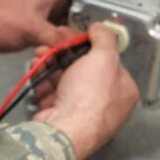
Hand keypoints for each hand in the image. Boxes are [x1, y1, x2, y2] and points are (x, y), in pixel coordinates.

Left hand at [0, 0, 90, 53]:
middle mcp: (47, 3)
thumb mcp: (31, 28)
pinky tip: (66, 51)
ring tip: (88, 42)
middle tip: (104, 29)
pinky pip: (55, 35)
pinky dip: (62, 42)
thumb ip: (55, 37)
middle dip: (91, 16)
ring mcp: (40, 16)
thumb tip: (75, 44)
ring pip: (66, 22)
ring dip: (76, 31)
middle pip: (78, 6)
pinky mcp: (33, 29)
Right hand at [30, 23, 138, 159]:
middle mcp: (103, 102)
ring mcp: (79, 110)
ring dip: (51, 61)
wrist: (62, 131)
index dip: (92, 45)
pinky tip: (36, 65)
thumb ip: (104, 38)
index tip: (78, 35)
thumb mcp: (104, 58)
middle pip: (84, 68)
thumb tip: (101, 28)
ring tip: (41, 51)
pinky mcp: (58, 114)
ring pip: (64, 78)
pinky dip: (41, 77)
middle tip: (55, 41)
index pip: (109, 61)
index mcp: (123, 91)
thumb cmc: (89, 100)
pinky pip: (50, 91)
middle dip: (66, 52)